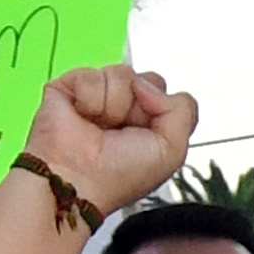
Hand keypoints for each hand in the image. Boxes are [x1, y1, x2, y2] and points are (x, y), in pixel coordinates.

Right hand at [23, 66, 196, 220]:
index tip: (147, 133)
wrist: (78, 179)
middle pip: (146, 79)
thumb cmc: (119, 175)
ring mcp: (96, 95)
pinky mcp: (69, 86)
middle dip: (139, 104)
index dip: (161, 107)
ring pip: (122, 74)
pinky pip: (92, 74)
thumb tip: (148, 84)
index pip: (164, 92)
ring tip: (99, 126)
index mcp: (146, 123)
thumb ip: (183, 110)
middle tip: (122, 130)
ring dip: (114, 105)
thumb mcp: (172, 151)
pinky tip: (81, 117)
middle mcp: (122, 108)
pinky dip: (90, 99)